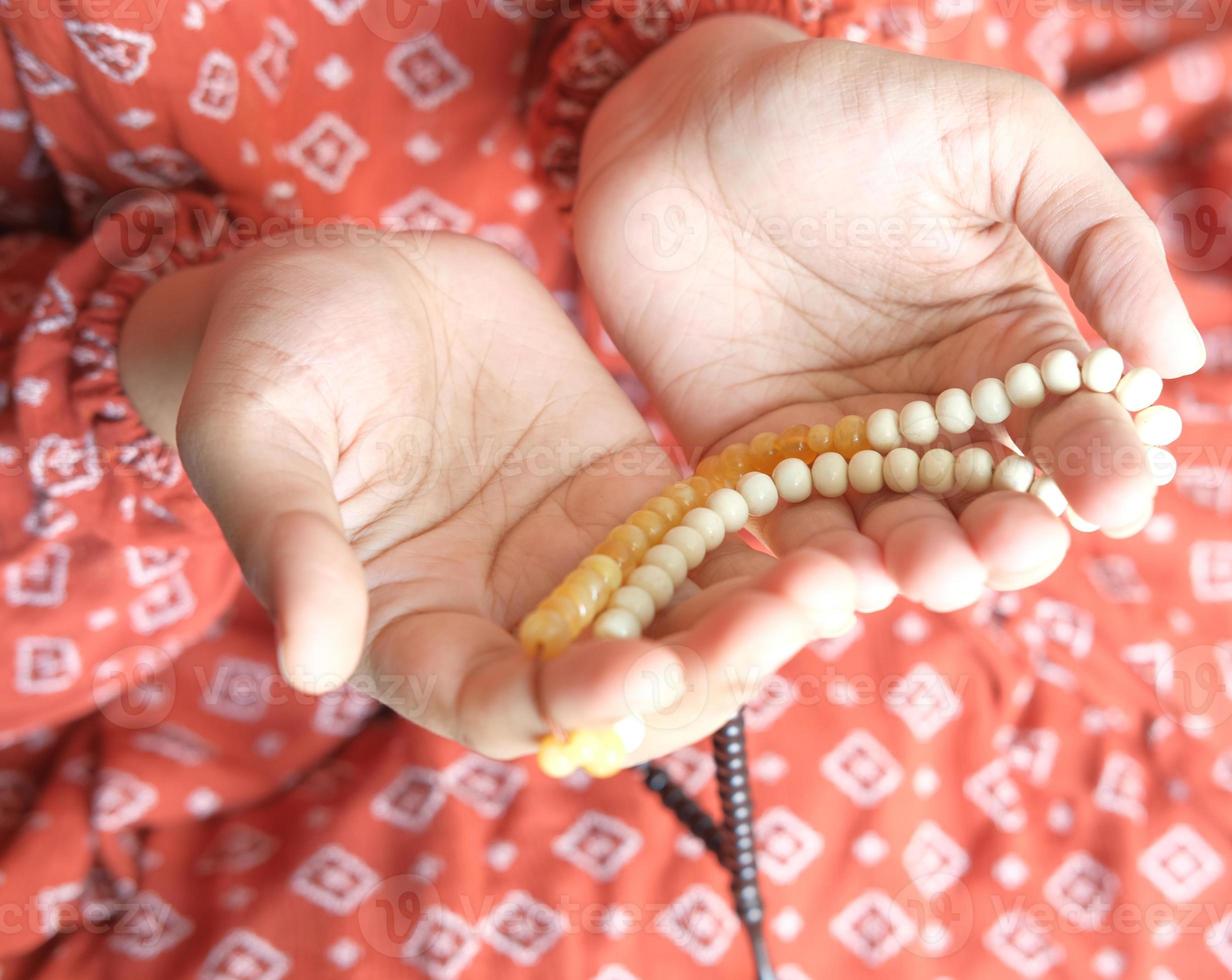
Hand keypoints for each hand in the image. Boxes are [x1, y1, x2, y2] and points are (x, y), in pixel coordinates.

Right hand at [119, 232, 859, 763]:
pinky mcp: (636, 495)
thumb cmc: (268, 364)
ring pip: (687, 620)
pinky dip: (767, 545)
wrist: (340, 289)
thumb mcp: (258, 436)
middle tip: (781, 623)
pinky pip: (713, 540)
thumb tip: (308, 660)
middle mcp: (513, 620)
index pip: (501, 704)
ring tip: (833, 579)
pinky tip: (836, 527)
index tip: (636, 675)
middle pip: (625, 681)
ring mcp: (585, 561)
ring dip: (760, 616)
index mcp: (417, 636)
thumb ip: (290, 541)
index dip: (569, 702)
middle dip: (703, 667)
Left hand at [574, 18, 1204, 610]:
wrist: (686, 116)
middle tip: (1008, 541)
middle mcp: (934, 408)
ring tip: (934, 567)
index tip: (1115, 495)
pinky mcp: (757, 459)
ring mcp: (845, 441)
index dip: (1103, 468)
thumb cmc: (848, 105)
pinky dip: (822, 565)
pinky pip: (797, 531)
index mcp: (1008, 340)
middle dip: (1011, 537)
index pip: (1074, 426)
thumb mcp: (998, 135)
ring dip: (927, 562)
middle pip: (994, 503)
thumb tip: (1179, 357)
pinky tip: (847, 577)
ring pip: (902, 532)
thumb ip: (1097, 233)